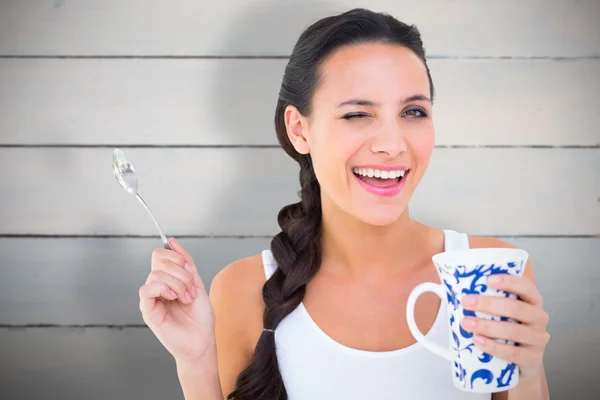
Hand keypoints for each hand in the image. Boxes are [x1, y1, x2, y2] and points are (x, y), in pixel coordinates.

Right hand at [139, 238, 215, 363]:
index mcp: (167, 280)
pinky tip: (174, 298)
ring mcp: (151, 299)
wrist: (202, 341)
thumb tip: (172, 242)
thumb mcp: (196, 284)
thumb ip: (186, 263)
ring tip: (186, 298)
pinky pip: (146, 290)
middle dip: (181, 272)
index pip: (160, 255)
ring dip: (178, 283)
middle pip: (158, 261)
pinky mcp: (148, 311)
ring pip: (156, 274)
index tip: (191, 272)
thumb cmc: (200, 318)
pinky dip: (163, 288)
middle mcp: (157, 287)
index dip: (177, 258)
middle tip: (190, 290)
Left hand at [460, 274, 549, 381]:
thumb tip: (447, 288)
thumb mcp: (500, 312)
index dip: (509, 282)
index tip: (489, 280)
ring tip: (467, 323)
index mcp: (532, 300)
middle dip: (489, 304)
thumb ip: (485, 299)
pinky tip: (478, 341)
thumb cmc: (507, 328)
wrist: (522, 360)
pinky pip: (512, 352)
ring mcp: (538, 338)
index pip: (525, 286)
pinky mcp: (532, 358)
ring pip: (513, 330)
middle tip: (466, 302)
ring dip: (486, 326)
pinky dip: (493, 346)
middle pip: (516, 308)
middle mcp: (538, 317)